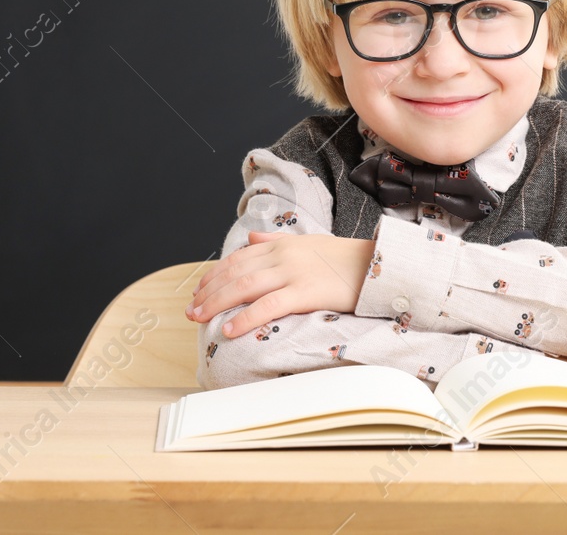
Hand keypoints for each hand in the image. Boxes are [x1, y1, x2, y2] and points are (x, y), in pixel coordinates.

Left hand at [185, 232, 375, 339]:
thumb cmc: (344, 259)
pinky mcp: (305, 292)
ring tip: (198, 317)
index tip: (199, 290)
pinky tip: (229, 329)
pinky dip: (245, 317)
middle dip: (209, 291)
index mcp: (282, 246)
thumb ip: (277, 241)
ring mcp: (293, 273)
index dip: (215, 274)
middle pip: (236, 272)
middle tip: (191, 308)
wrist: (376, 265)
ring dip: (217, 302)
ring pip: (245, 286)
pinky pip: (268, 306)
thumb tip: (252, 238)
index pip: (239, 258)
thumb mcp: (309, 243)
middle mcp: (283, 256)